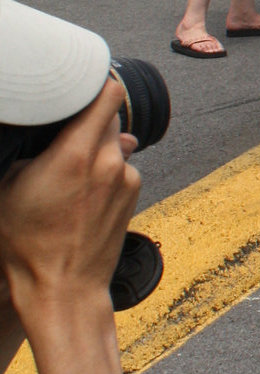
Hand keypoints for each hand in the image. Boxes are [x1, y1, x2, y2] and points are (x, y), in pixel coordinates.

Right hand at [0, 81, 140, 316]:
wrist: (63, 290)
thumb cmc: (27, 246)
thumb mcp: (8, 188)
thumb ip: (34, 152)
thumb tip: (58, 135)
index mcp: (75, 153)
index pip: (106, 95)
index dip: (95, 84)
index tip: (79, 83)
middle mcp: (108, 161)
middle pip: (109, 116)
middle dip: (89, 118)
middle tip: (63, 130)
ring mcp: (125, 179)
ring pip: (115, 143)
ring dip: (97, 147)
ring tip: (69, 172)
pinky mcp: (134, 196)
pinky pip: (121, 167)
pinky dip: (106, 170)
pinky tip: (83, 192)